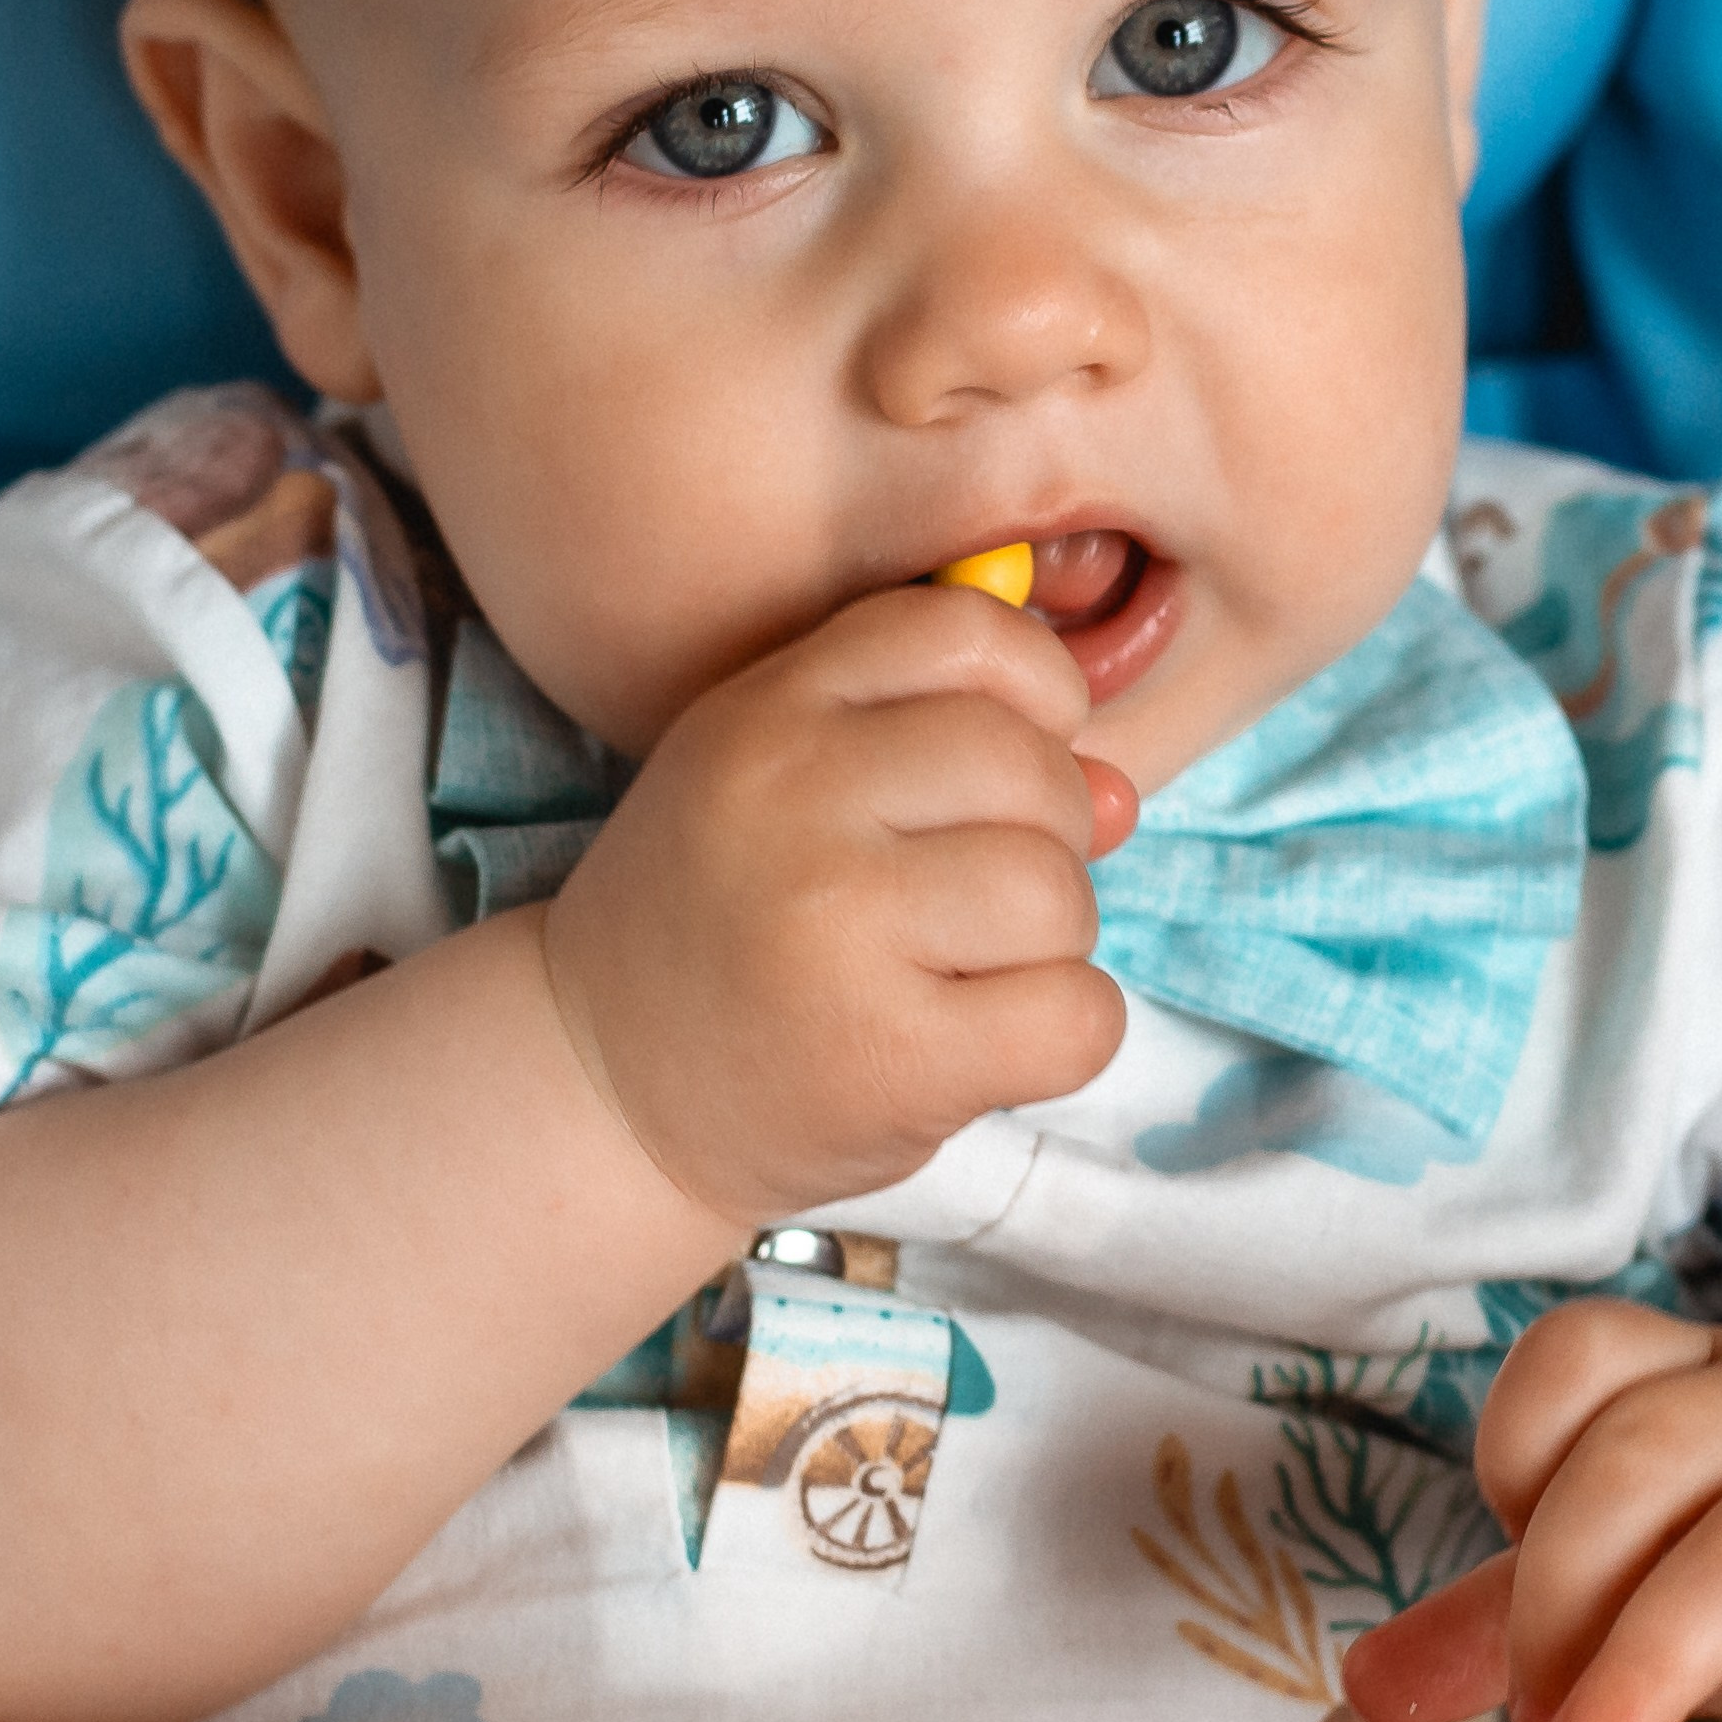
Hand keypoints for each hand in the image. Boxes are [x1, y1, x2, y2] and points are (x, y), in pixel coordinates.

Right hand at [542, 584, 1133, 1228]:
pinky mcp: (889, 1056)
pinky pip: (1077, 1016)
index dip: (1036, 694)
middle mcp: (795, 802)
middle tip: (975, 902)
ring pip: (1059, 896)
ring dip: (1050, 945)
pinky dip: (1065, 1034)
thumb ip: (950, 755)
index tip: (1007, 768)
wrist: (603, 1086)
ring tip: (965, 974)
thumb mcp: (792, 793)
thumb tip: (1118, 795)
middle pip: (1034, 773)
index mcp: (770, 713)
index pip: (968, 635)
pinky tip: (986, 1044)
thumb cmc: (726, 928)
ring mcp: (839, 930)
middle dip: (1046, 840)